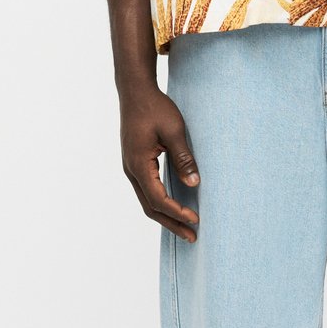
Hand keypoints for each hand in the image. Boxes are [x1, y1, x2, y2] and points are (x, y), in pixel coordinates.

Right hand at [120, 86, 200, 241]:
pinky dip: (159, 202)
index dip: (177, 212)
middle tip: (192, 237)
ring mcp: (131, 167)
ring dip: (165, 215)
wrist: (135, 91)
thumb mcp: (173, 130)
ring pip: (146, 200)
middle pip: (150, 207)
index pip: (158, 199)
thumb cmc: (155, 107)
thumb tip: (195, 184)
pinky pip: (146, 190)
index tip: (195, 219)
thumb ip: (183, 158)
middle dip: (171, 223)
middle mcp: (131, 170)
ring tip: (185, 227)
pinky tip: (173, 205)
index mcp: (139, 164)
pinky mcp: (135, 162)